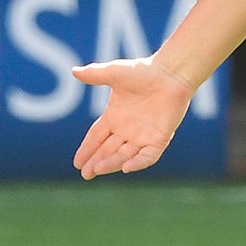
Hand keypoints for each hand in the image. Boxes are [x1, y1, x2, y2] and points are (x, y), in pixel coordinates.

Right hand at [70, 56, 195, 178]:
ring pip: (124, 155)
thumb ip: (95, 74)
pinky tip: (126, 168)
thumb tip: (74, 71)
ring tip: (98, 169)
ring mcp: (142, 136)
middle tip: (85, 174)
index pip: (97, 137)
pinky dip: (137, 163)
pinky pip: (147, 156)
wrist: (171, 74)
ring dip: (111, 163)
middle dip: (96, 162)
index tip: (77, 163)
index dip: (87, 149)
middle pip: (108, 150)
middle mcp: (127, 130)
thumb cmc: (143, 71)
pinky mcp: (159, 139)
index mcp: (114, 116)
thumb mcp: (115, 73)